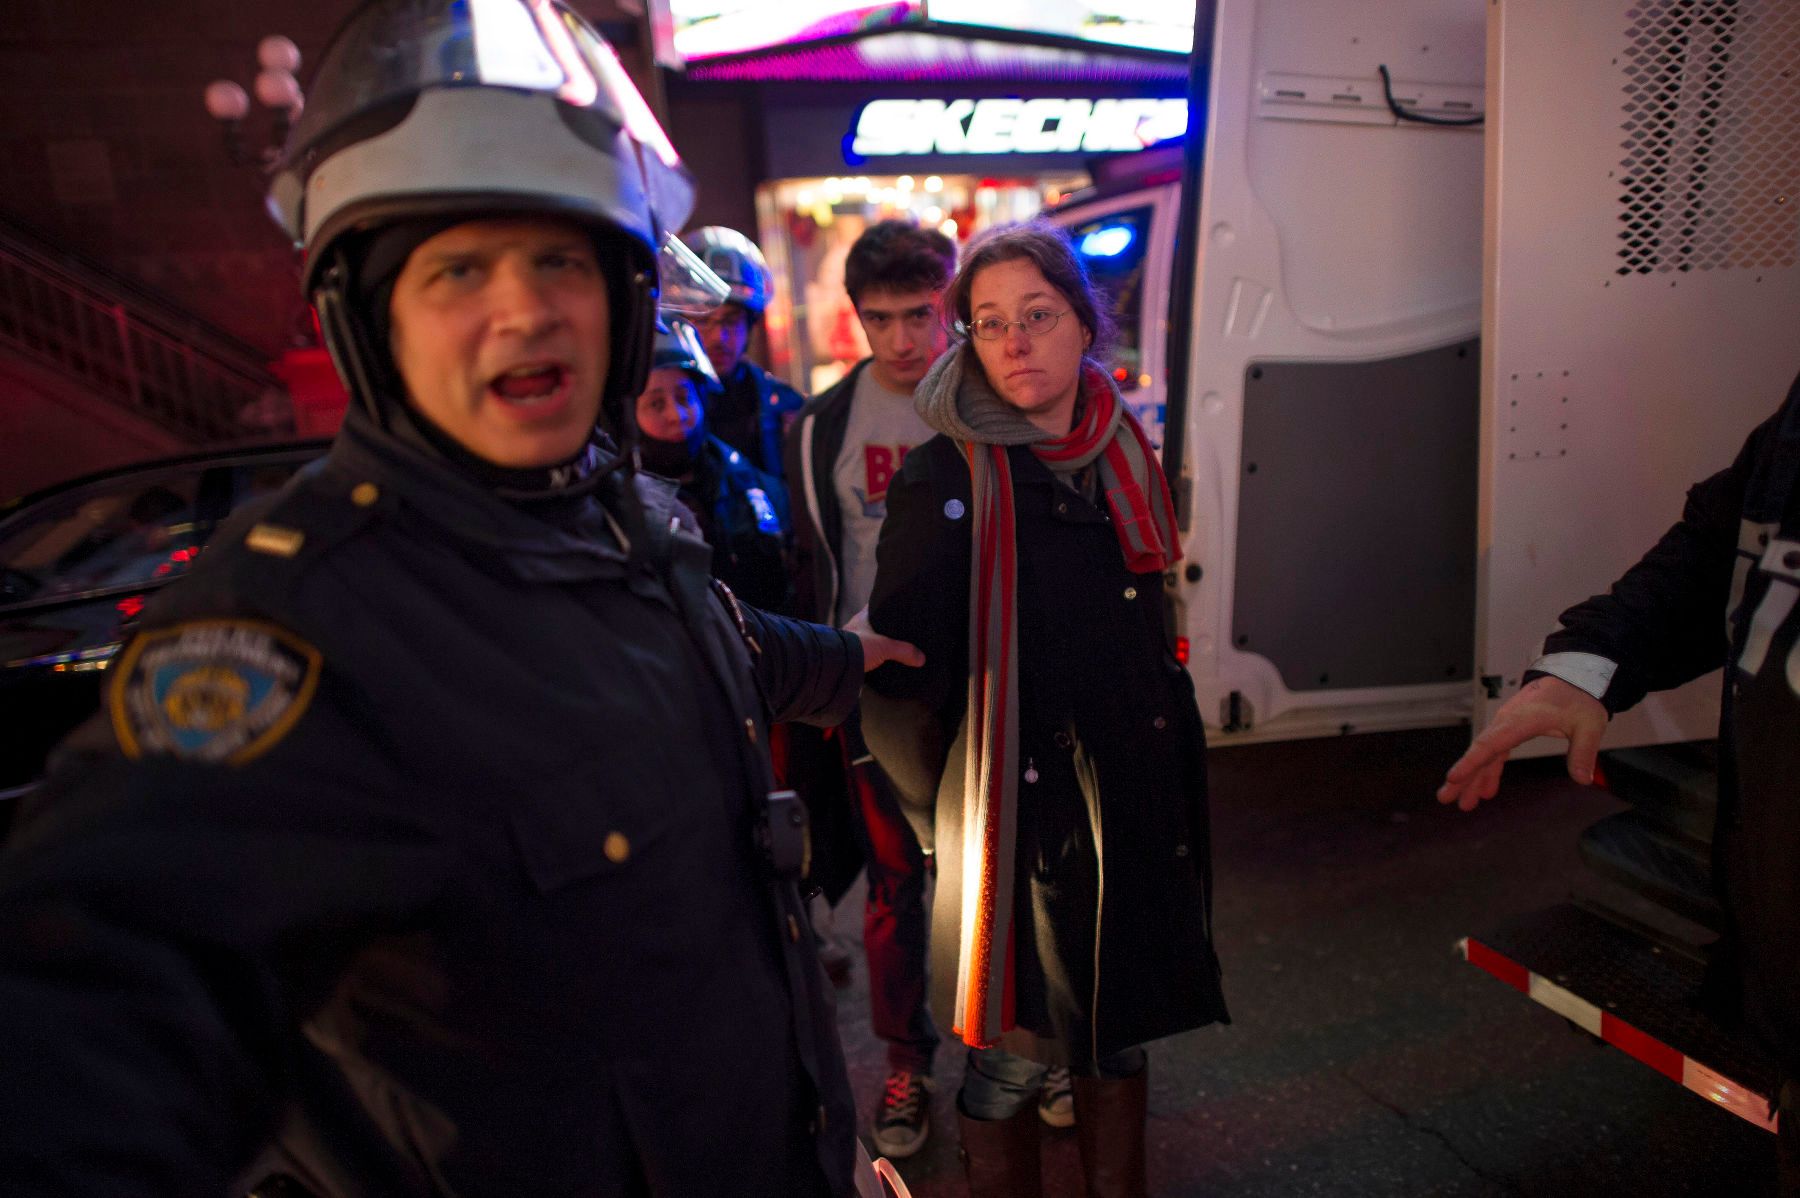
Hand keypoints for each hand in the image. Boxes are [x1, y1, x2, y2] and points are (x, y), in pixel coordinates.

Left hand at [844, 607, 923, 672]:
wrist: (835, 665)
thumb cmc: (856, 647)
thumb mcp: (885, 646)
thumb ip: (904, 650)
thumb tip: (921, 658)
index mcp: (862, 617)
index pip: (874, 605)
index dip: (885, 604)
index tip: (896, 606)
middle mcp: (855, 627)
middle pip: (872, 624)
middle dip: (883, 628)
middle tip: (899, 631)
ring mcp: (851, 641)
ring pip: (867, 639)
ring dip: (876, 644)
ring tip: (892, 649)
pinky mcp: (849, 656)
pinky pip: (863, 654)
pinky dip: (870, 657)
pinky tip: (879, 662)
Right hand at [1437, 675, 1607, 811]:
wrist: (1573, 675)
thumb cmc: (1578, 696)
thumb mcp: (1589, 724)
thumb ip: (1583, 752)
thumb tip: (1583, 779)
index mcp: (1521, 720)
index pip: (1490, 744)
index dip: (1471, 762)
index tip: (1453, 777)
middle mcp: (1507, 722)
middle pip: (1479, 752)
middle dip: (1463, 777)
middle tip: (1446, 798)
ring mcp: (1507, 725)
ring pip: (1485, 755)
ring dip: (1473, 778)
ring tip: (1465, 803)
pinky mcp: (1511, 729)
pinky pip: (1495, 752)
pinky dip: (1489, 771)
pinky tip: (1487, 790)